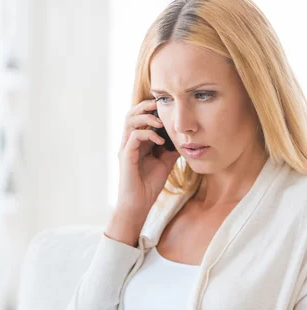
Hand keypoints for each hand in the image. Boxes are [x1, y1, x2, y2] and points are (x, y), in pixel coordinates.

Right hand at [116, 98, 179, 213]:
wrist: (139, 205)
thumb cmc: (149, 186)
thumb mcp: (165, 163)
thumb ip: (170, 149)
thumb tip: (184, 139)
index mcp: (137, 142)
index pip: (140, 117)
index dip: (151, 108)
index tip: (166, 106)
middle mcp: (129, 142)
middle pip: (131, 113)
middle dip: (145, 106)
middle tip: (160, 104)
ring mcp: (126, 148)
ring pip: (129, 121)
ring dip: (146, 117)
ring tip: (161, 122)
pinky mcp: (125, 156)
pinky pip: (134, 136)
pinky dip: (148, 134)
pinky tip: (160, 141)